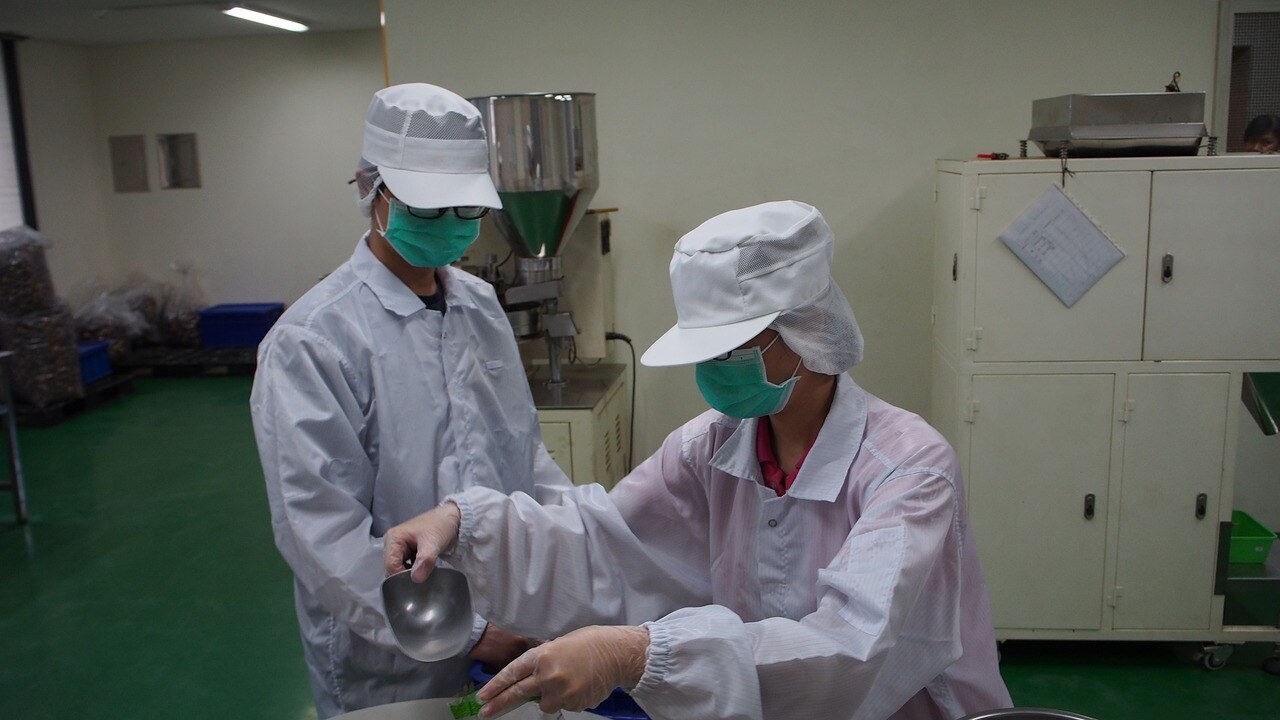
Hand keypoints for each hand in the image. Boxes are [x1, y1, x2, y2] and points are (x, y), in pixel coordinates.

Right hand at [382, 502, 460, 581]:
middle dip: (405, 576)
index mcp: (393, 538)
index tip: (416, 581)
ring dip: (410, 574)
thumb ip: (424, 561)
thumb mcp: (433, 543)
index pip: (390, 565)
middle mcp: (392, 543)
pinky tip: (424, 571)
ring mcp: (399, 547)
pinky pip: (406, 566)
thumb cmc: (441, 525)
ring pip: (399, 569)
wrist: (452, 519)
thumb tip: (416, 578)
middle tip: (421, 578)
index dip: (401, 576)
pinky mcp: (407, 552)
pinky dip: (414, 571)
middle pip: (392, 568)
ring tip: (424, 574)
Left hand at [475, 625, 648, 717]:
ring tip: (569, 680)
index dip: (496, 685)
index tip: (483, 696)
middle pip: (518, 693)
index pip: (512, 672)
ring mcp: (560, 691)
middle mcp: (548, 674)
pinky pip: (563, 705)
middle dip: (499, 704)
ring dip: (550, 697)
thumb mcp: (559, 644)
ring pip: (544, 703)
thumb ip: (541, 661)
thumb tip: (529, 678)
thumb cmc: (590, 644)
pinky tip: (581, 684)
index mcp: (543, 654)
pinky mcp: (573, 704)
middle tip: (484, 712)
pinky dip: (568, 698)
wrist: (617, 654)